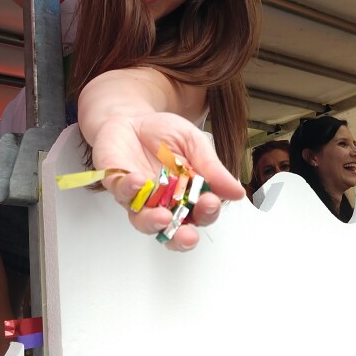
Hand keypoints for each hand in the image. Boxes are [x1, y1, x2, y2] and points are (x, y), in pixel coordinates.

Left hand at [90, 113, 245, 251]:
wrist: (131, 118)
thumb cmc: (163, 133)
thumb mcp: (194, 143)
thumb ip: (213, 168)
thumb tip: (237, 192)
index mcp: (187, 195)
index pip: (201, 214)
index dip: (206, 213)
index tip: (210, 202)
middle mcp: (163, 203)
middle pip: (173, 230)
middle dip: (181, 237)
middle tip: (188, 235)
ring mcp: (139, 199)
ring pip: (144, 222)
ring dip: (153, 222)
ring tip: (161, 216)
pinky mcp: (118, 186)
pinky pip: (122, 194)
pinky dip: (130, 189)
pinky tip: (139, 180)